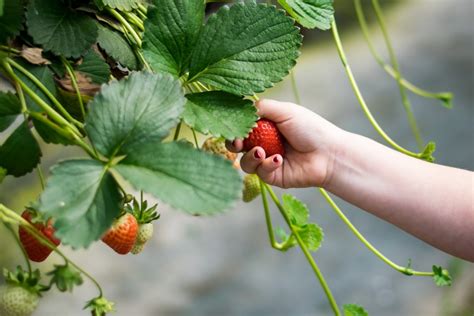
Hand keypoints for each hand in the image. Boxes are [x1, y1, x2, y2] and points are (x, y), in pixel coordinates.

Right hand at [227, 99, 343, 187]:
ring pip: (245, 162)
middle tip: (238, 143)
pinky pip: (259, 172)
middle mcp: (264, 143)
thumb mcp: (285, 111)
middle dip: (234, 144)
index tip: (232, 127)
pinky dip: (267, 165)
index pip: (242, 126)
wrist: (329, 154)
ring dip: (251, 157)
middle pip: (238, 146)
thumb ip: (261, 107)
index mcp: (266, 126)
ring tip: (262, 152)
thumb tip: (240, 107)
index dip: (234, 127)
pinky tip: (279, 160)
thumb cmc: (311, 129)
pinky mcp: (272, 176)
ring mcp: (267, 161)